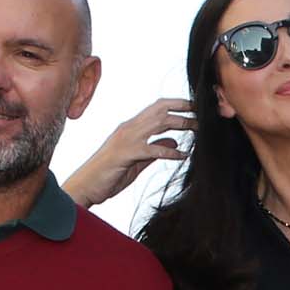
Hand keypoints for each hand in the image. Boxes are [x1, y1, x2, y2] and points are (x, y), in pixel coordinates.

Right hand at [64, 100, 194, 208]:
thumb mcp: (138, 159)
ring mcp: (127, 140)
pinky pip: (153, 149)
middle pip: (160, 110)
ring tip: (199, 129)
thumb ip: (156, 148)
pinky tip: (183, 155)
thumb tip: (174, 140)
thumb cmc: (109, 173)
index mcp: (131, 127)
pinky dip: (170, 151)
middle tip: (204, 114)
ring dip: (180, 124)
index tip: (196, 108)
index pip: (157, 107)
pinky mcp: (126, 154)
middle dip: (183, 108)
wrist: (85, 185)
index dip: (177, 104)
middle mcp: (129, 128)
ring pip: (158, 123)